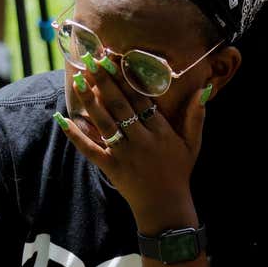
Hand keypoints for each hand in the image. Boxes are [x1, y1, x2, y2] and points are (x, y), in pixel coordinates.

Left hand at [57, 56, 203, 230]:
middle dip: (105, 82)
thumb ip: (196, 116)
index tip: (115, 60)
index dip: (127, 79)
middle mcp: (142, 140)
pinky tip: (63, 120)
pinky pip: (91, 150)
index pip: (141, 99)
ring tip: (78, 81)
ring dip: (90, 102)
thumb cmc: (179, 171)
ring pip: (105, 123)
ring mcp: (125, 154)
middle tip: (91, 61)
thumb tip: (203, 89)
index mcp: (161, 132)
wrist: (166, 205)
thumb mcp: (193, 143)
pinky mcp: (111, 168)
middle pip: (120, 106)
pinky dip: (77, 136)